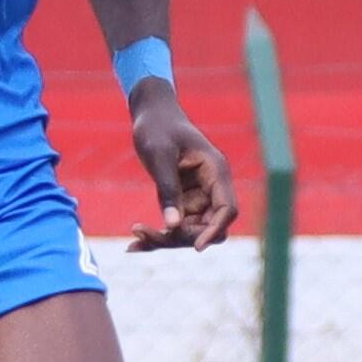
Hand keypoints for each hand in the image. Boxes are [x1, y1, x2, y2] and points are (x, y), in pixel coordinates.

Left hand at [125, 81, 238, 249]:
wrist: (151, 114)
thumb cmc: (157, 127)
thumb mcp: (159, 155)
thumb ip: (167, 189)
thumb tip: (173, 225)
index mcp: (215, 171)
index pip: (227, 209)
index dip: (215, 230)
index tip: (195, 247)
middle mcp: (212, 187)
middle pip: (209, 226)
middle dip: (182, 237)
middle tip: (144, 234)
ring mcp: (198, 196)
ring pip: (191, 231)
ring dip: (166, 240)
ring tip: (134, 238)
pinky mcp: (183, 201)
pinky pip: (176, 226)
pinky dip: (158, 235)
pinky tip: (134, 244)